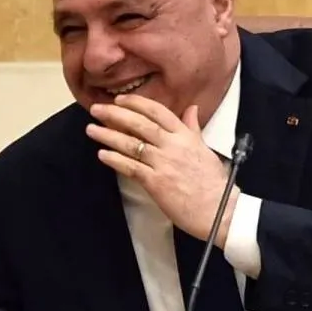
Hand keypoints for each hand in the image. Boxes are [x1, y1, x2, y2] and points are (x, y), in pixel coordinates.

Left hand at [87, 94, 236, 242]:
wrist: (219, 211)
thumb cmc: (213, 183)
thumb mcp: (204, 149)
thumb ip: (193, 128)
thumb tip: (192, 108)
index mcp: (186, 136)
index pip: (158, 111)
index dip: (136, 103)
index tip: (119, 99)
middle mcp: (173, 146)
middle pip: (139, 124)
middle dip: (115, 114)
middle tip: (96, 109)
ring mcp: (163, 164)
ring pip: (130, 144)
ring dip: (108, 135)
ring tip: (91, 129)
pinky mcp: (156, 183)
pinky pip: (130, 167)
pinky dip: (114, 160)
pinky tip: (102, 154)